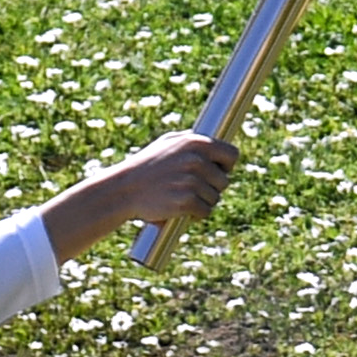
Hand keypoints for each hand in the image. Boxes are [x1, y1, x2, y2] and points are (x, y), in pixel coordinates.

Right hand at [44, 128, 241, 262]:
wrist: (123, 189)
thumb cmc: (145, 167)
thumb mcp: (167, 144)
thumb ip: (191, 141)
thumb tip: (212, 144)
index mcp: (196, 142)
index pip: (232, 155)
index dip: (225, 166)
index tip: (216, 172)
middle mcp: (197, 160)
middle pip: (224, 181)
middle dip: (211, 188)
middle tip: (189, 188)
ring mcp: (192, 181)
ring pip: (215, 198)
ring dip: (202, 202)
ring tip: (179, 197)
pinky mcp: (187, 201)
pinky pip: (205, 212)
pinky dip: (195, 215)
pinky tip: (179, 209)